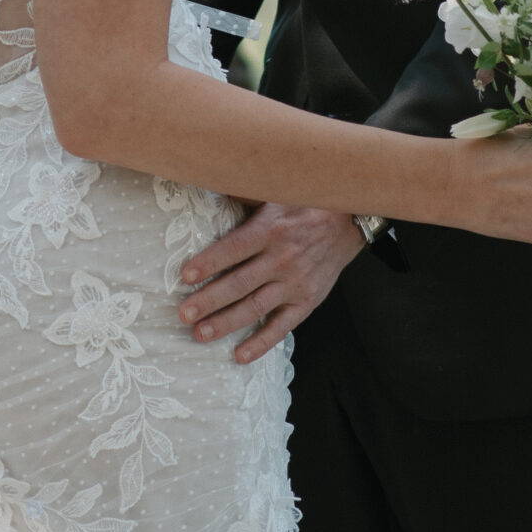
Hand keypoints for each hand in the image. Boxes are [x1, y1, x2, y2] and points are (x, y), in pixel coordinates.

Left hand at [179, 203, 364, 364]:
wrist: (348, 220)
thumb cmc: (302, 203)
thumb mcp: (273, 191)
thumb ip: (241, 193)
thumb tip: (207, 177)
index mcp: (270, 229)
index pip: (234, 249)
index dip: (209, 262)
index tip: (185, 276)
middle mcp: (281, 258)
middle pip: (239, 283)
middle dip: (209, 300)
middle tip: (183, 314)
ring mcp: (295, 283)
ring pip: (256, 307)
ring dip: (227, 323)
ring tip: (200, 334)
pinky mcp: (307, 300)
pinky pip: (283, 326)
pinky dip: (262, 342)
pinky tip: (240, 355)